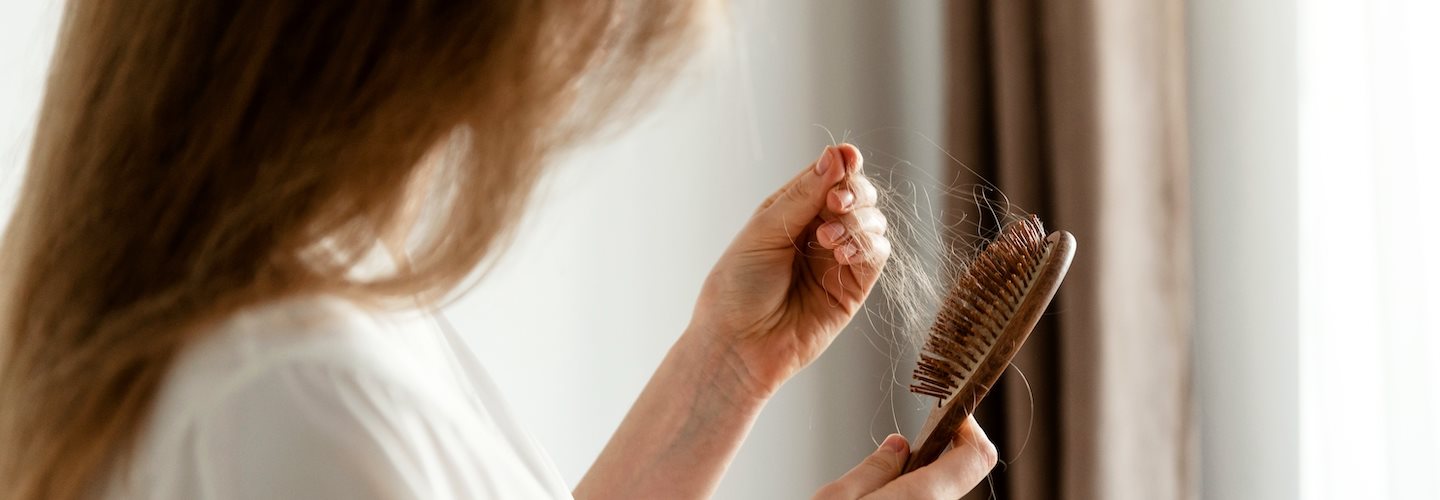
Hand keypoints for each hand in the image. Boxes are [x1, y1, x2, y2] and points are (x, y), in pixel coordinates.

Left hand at [687, 144, 890, 399]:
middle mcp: (818, 232)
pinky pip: (876, 255)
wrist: (738, 347)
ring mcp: (837, 260)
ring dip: (859, 221)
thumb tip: (837, 156)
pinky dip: (867, 246)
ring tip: (828, 239)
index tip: (849, 158)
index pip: (828, 177)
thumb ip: (803, 196)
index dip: (843, 164)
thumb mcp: (763, 232)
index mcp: (791, 211)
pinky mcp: (853, 288)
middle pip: (857, 195)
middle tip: (836, 204)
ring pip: (873, 222)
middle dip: (855, 192)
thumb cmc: (737, 289)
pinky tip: (842, 253)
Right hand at [813, 417, 997, 498]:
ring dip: (920, 485)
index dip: (967, 426)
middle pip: (957, 477)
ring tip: (878, 490)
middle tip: (901, 450)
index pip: (978, 455)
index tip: (948, 413)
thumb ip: (874, 468)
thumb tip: (898, 446)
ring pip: (939, 499)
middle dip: (934, 457)